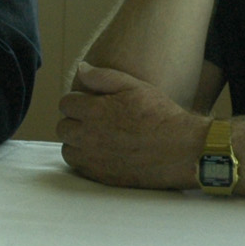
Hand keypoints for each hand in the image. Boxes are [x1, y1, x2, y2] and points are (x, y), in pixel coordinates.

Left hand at [57, 65, 206, 189]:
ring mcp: (94, 158)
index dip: (78, 101)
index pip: (66, 104)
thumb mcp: (134, 86)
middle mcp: (89, 136)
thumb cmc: (160, 115)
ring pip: (68, 148)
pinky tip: (101, 153)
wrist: (181, 149)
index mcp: (95, 111)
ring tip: (96, 137)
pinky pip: (79, 167)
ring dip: (77, 142)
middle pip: (63, 127)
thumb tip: (80, 69)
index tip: (90, 103)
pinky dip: (85, 159)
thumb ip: (103, 76)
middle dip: (74, 121)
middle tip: (93, 120)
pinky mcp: (101, 176)